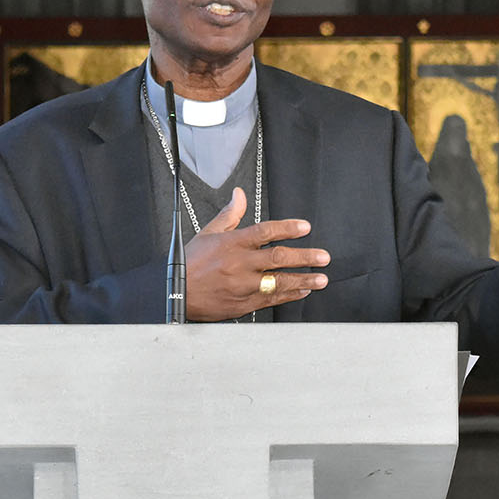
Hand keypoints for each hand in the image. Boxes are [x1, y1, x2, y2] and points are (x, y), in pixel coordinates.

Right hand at [184, 188, 330, 320]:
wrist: (176, 294)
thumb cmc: (190, 263)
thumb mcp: (207, 233)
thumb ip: (229, 215)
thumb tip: (240, 195)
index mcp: (232, 243)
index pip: (265, 231)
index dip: (287, 228)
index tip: (305, 228)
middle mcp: (240, 264)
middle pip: (278, 257)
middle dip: (304, 257)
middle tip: (323, 257)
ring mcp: (243, 285)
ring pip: (279, 281)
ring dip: (303, 279)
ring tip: (321, 278)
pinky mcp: (244, 303)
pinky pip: (271, 299)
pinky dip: (289, 295)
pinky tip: (303, 291)